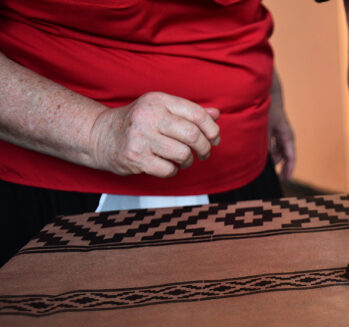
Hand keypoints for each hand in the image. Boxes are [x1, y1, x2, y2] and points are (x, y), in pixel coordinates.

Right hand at [89, 92, 220, 177]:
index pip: (197, 114)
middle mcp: (149, 116)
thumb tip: (217, 114)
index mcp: (158, 100)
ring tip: (183, 160)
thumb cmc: (136, 123)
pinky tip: (167, 165)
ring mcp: (141, 137)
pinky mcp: (135, 157)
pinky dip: (173, 170)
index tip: (215, 139)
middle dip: (204, 148)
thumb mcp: (161, 109)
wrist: (99, 136)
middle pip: (193, 135)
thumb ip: (189, 112)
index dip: (212, 129)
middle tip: (204, 153)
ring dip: (188, 161)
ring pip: (183, 154)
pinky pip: (169, 169)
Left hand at [268, 102, 295, 181]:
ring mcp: (281, 134)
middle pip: (286, 156)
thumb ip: (266, 144)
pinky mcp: (275, 132)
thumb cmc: (268, 112)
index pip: (290, 157)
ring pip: (280, 152)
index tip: (285, 179)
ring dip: (275, 159)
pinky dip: (271, 152)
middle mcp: (286, 137)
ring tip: (269, 168)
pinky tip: (265, 157)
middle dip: (283, 167)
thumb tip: (265, 159)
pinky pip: (276, 146)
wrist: (269, 96)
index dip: (289, 169)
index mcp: (287, 137)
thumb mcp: (266, 129)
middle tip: (279, 179)